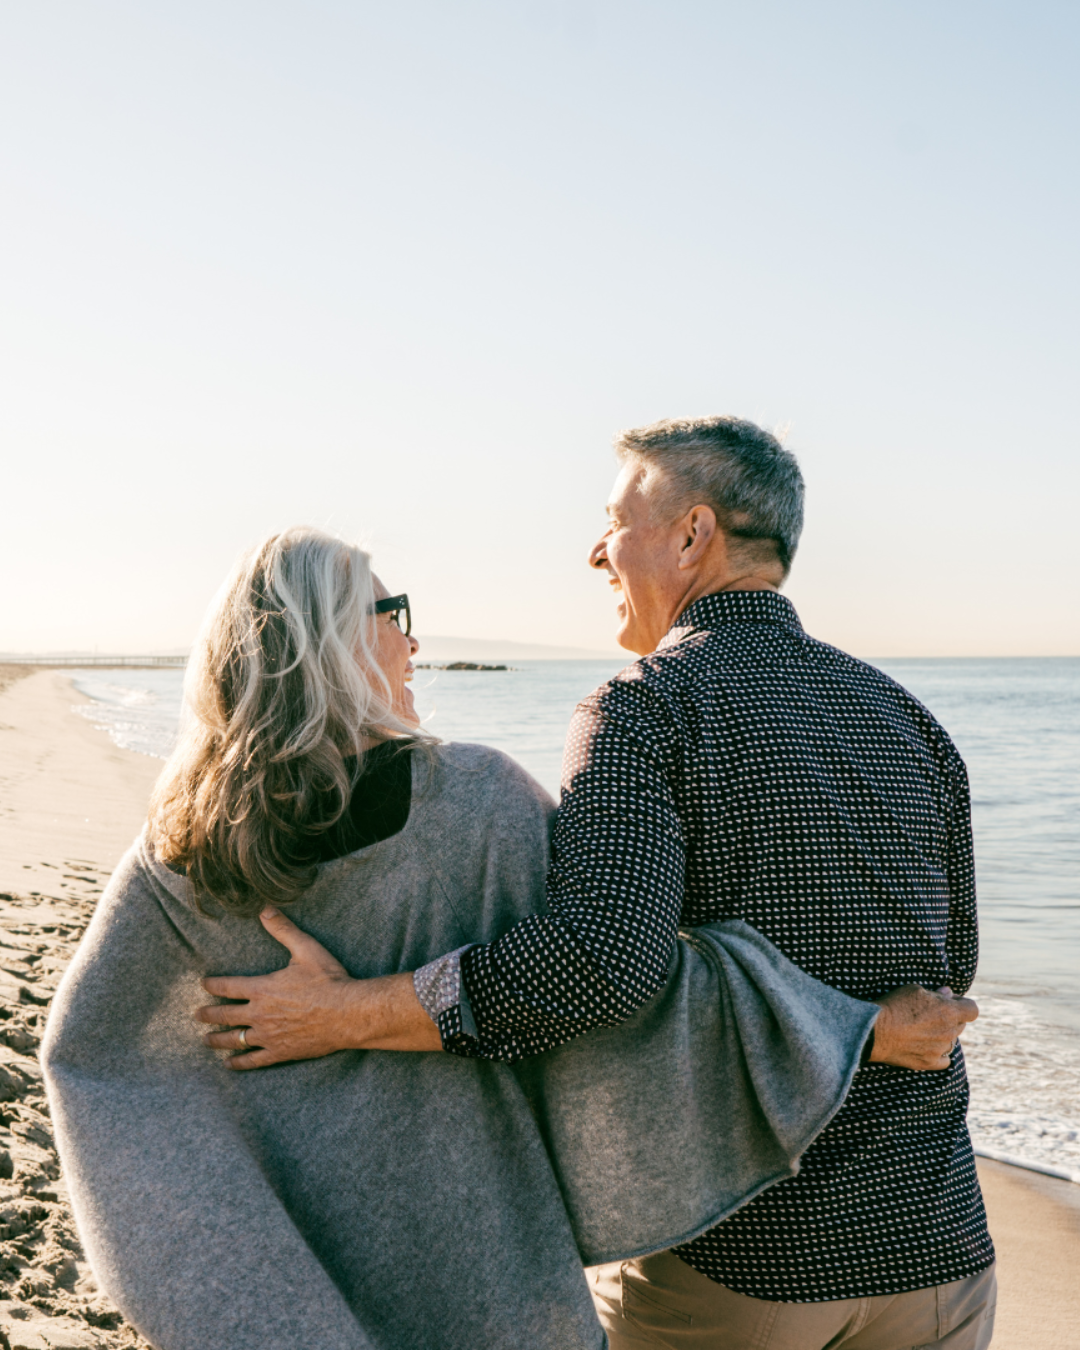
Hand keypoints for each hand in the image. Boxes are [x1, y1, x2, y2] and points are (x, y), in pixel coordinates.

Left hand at [195, 907, 441, 1068]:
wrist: (348, 1014)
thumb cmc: (329, 980)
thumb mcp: (306, 949)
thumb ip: (283, 930)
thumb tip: (265, 910)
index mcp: (262, 988)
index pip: (228, 986)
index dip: (212, 984)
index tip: (202, 984)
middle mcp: (259, 1013)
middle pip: (225, 1015)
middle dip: (208, 1014)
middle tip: (196, 1014)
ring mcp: (268, 1036)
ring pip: (234, 1039)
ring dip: (217, 1039)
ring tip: (206, 1040)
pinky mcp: (280, 1052)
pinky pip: (253, 1060)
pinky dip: (238, 1063)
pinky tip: (229, 1064)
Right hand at [870, 985, 977, 1070]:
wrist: (876, 1031)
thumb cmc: (894, 1006)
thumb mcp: (914, 990)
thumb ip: (936, 993)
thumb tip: (948, 994)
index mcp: (949, 1012)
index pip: (972, 1009)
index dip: (964, 1003)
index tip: (952, 1001)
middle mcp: (949, 1032)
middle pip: (960, 1024)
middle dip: (951, 1017)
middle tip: (932, 1013)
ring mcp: (940, 1049)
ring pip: (951, 1041)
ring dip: (943, 1034)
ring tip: (924, 1029)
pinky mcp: (930, 1063)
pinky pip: (945, 1060)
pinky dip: (939, 1053)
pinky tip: (928, 1046)